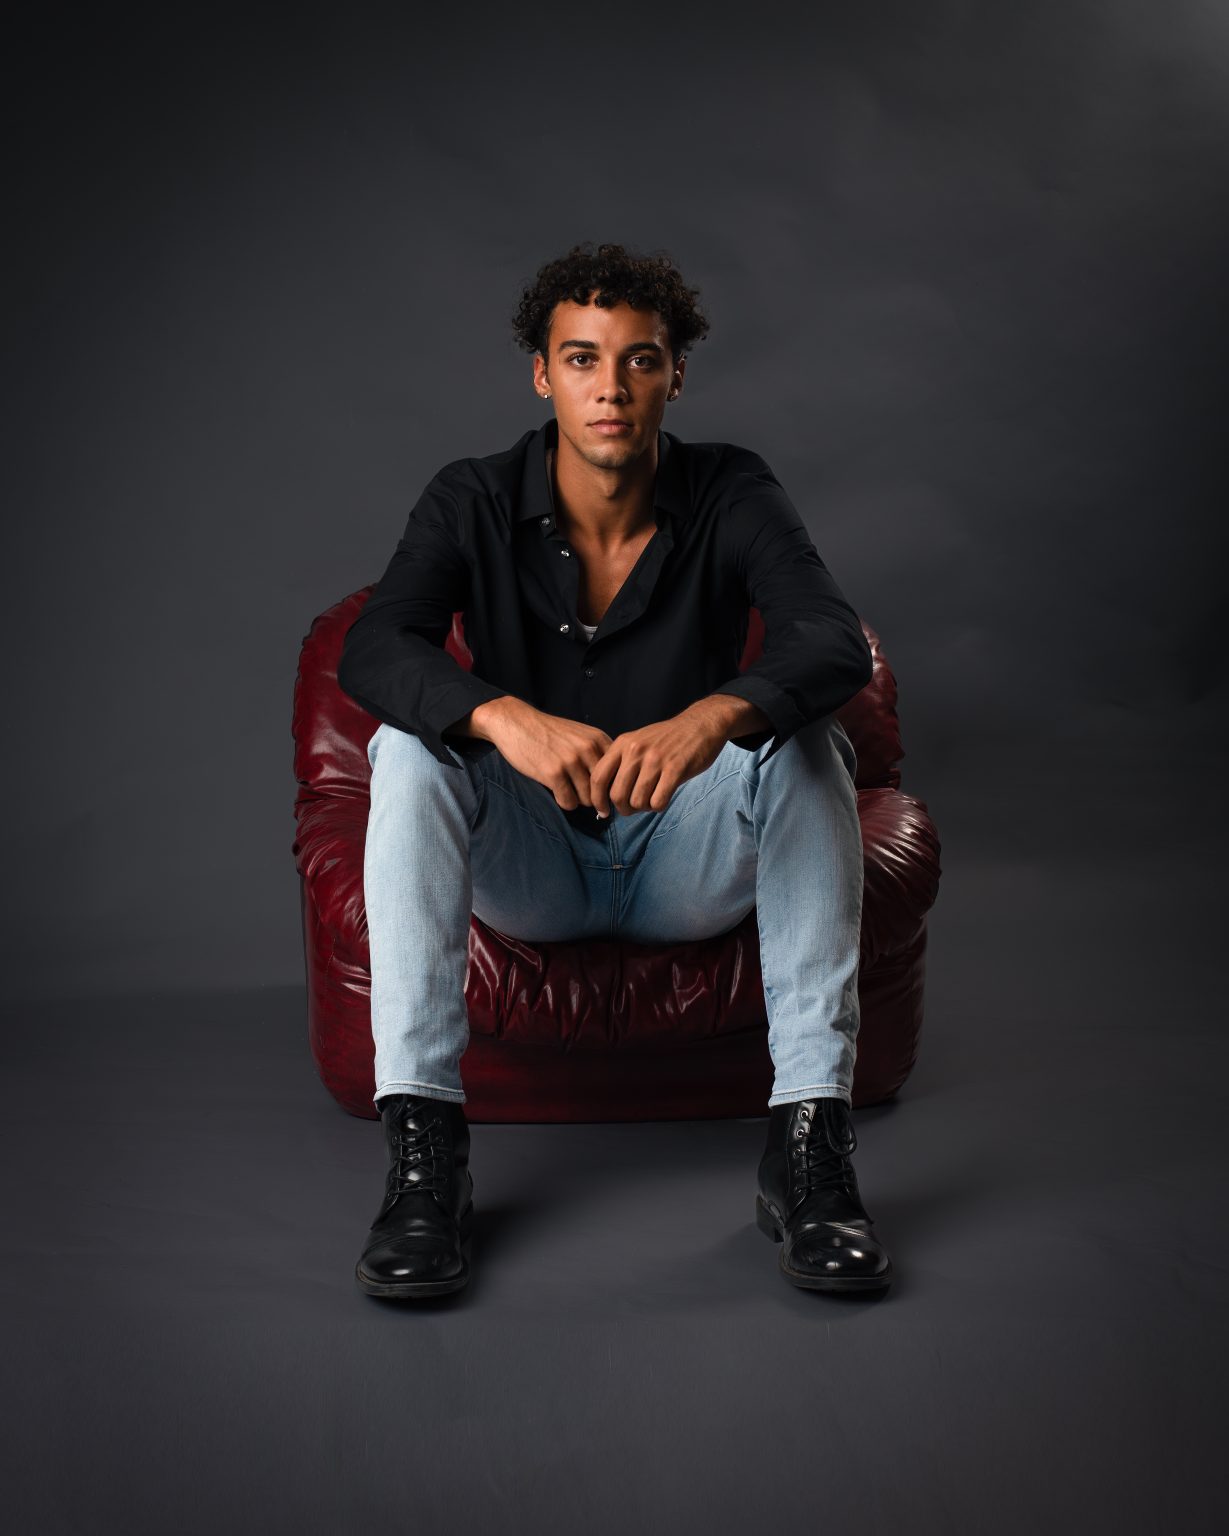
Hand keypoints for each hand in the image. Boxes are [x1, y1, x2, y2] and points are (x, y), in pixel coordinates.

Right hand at [477, 699, 614, 811]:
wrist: (516, 722)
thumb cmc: (548, 732)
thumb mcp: (580, 735)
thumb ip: (597, 753)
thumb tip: (613, 786)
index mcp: (598, 739)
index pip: (618, 773)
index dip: (611, 787)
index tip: (602, 793)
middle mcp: (588, 749)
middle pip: (604, 790)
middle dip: (595, 799)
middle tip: (583, 797)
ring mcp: (571, 761)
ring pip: (587, 799)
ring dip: (578, 800)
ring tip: (567, 791)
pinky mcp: (553, 773)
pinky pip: (569, 802)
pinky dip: (564, 802)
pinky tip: (557, 792)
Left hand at [589, 709, 727, 817]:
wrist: (701, 724)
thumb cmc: (668, 739)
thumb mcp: (638, 741)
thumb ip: (622, 763)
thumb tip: (607, 795)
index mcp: (623, 744)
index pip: (598, 777)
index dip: (597, 799)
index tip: (603, 811)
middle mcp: (635, 750)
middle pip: (617, 795)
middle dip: (624, 808)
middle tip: (634, 807)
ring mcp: (655, 759)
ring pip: (637, 801)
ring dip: (644, 807)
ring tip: (652, 798)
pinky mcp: (675, 769)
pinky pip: (658, 802)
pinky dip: (659, 806)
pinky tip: (664, 796)